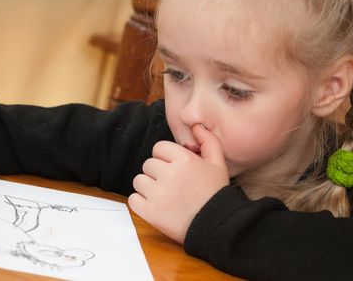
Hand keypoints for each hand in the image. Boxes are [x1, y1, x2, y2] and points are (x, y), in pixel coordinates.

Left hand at [129, 124, 228, 243]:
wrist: (218, 227)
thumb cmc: (216, 193)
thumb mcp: (218, 163)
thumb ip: (208, 141)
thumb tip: (196, 125)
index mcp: (184, 159)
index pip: (158, 148)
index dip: (166, 158)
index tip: (174, 170)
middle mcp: (169, 174)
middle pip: (148, 164)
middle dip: (157, 173)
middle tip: (171, 185)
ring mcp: (158, 194)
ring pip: (139, 180)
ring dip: (148, 188)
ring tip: (164, 196)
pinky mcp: (150, 212)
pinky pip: (133, 199)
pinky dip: (141, 203)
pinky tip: (156, 206)